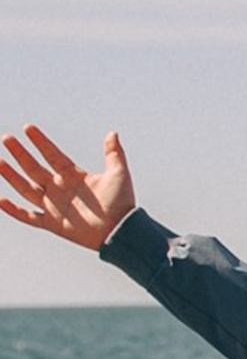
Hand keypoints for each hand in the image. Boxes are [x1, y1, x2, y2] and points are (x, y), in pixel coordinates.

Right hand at [1, 125, 135, 250]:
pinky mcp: (53, 224)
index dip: (41, 142)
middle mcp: (60, 189)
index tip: (28, 127)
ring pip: (26, 189)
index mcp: (73, 176)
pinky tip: (1, 199)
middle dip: (20, 154)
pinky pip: (28, 216)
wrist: (121, 230)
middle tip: (6, 138)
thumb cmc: (122, 204)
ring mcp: (54, 206)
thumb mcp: (119, 175)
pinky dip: (14, 210)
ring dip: (11, 176)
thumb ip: (114, 154)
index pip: (53, 155)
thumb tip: (112, 133)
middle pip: (34, 168)